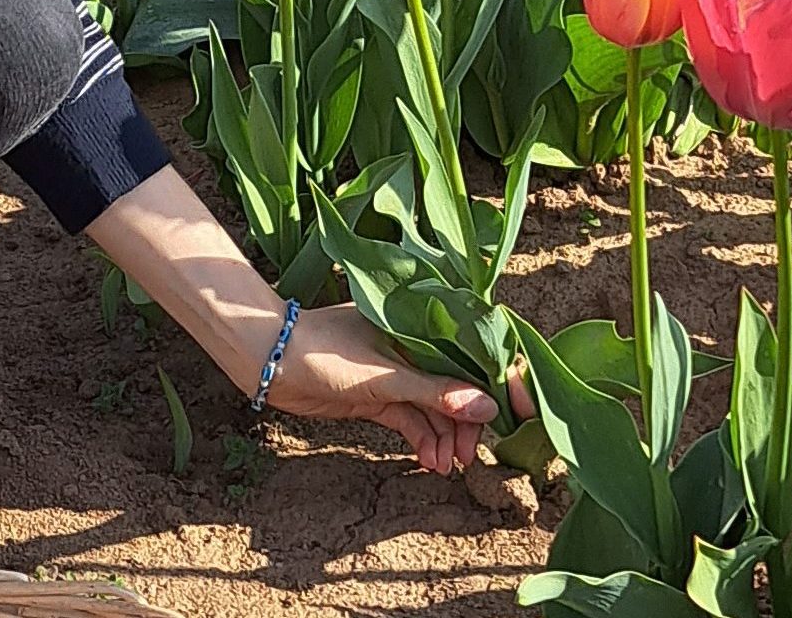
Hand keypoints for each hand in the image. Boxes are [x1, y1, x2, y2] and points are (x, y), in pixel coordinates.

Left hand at [251, 305, 496, 474]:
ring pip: (434, 408)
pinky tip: (429, 462)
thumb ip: (435, 393)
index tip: (521, 414)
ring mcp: (397, 372)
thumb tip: (487, 410)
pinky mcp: (379, 395)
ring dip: (444, 438)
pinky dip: (422, 440)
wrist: (270, 360)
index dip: (500, 381)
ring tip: (446, 466)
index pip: (475, 351)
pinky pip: (411, 419)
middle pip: (458, 387)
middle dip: (467, 423)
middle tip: (470, 457)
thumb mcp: (385, 375)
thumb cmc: (325, 352)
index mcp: (422, 326)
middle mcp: (415, 347)